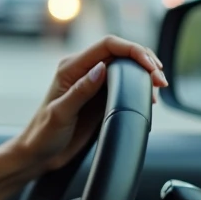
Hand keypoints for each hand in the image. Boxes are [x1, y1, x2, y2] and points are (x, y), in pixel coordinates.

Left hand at [12, 36, 167, 175]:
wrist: (39, 153)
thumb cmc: (43, 134)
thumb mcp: (61, 114)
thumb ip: (80, 91)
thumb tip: (101, 68)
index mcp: (70, 68)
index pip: (107, 45)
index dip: (133, 50)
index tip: (151, 66)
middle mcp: (82, 70)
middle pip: (120, 52)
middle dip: (144, 61)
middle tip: (161, 82)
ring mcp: (92, 83)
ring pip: (124, 67)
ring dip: (144, 74)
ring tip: (157, 90)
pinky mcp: (99, 96)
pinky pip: (123, 83)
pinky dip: (139, 86)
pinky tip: (148, 97)